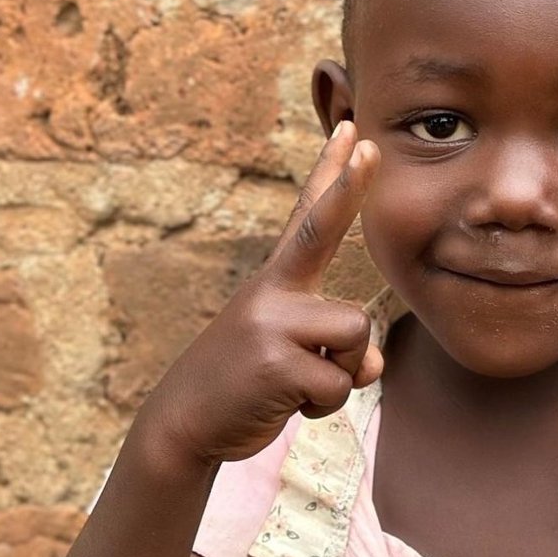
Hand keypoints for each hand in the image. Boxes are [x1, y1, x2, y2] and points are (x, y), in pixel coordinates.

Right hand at [135, 122, 382, 468]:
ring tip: (300, 383)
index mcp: (277, 282)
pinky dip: (324, 405)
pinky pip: (338, 383)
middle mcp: (272, 291)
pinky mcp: (274, 365)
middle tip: (370, 142)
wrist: (184, 424)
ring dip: (344, 372)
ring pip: (356, 332)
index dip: (332, 175)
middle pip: (321, 231)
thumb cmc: (249, 386)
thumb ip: (339, 350)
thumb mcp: (296, 359)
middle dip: (347, 187)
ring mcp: (270, 324)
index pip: (309, 217)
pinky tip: (286, 403)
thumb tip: (373, 364)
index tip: (351, 132)